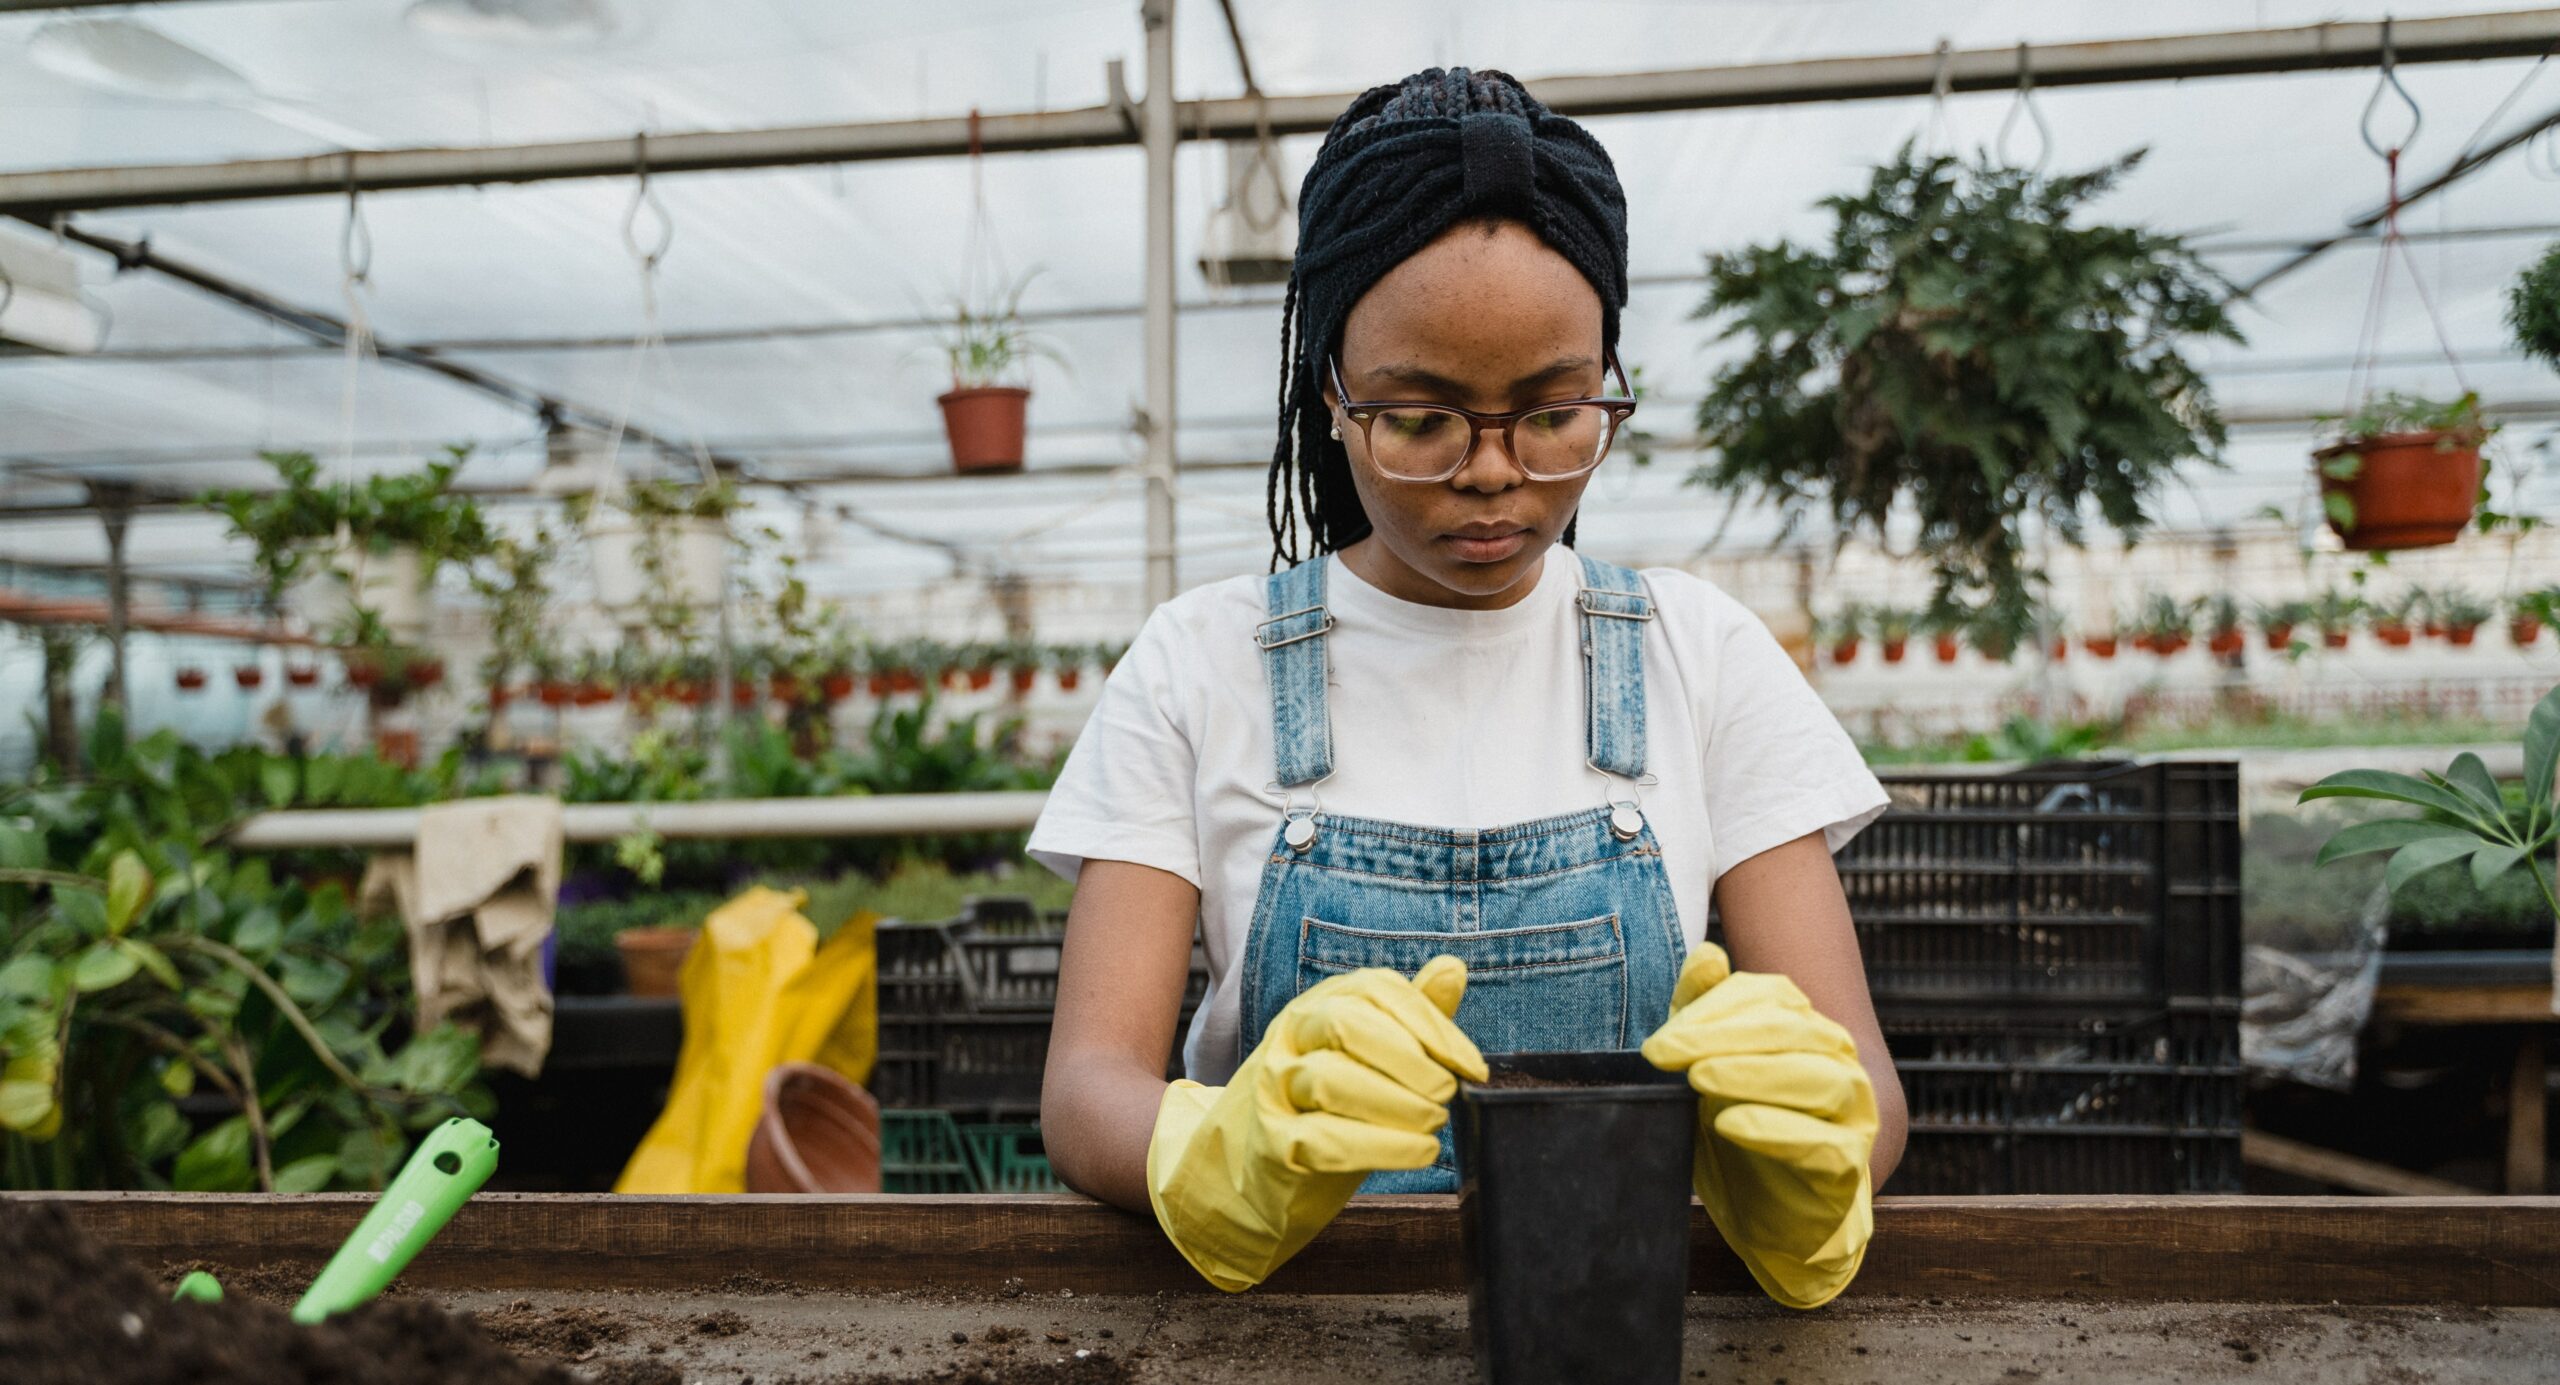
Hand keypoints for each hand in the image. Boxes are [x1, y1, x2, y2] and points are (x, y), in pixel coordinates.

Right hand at [1147, 956, 1485, 1291]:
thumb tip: (1453, 968)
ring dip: (1397, 1103)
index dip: (1431, 1025)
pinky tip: (1418, 1151)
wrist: (1243, 1172)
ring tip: (1434, 1124)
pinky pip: (1322, 1139)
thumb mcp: (1367, 1054)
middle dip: (1409, 1059)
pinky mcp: (1272, 1144)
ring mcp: (1276, 1089)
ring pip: (1332, 1080)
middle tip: (1446, 1093)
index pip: (1377, 990)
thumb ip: (1410, 1015)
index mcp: (1320, 1006)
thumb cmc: (1322, 1108)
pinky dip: (1380, 1147)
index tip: (1471, 1066)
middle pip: (1347, 1024)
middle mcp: (1291, 1037)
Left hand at [1641, 943, 1876, 1308]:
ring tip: (1700, 1078)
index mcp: (1806, 1027)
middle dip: (1721, 1037)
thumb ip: (1703, 1012)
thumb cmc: (1739, 1132)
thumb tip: (1708, 953)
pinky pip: (1824, 1144)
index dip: (1713, 1009)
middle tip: (1663, 1053)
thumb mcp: (1706, 1069)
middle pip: (1790, 1031)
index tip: (1658, 1040)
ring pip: (1819, 1079)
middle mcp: (1838, 1060)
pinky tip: (1731, 1124)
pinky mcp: (1850, 1166)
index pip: (1769, 996)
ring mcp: (1852, 1113)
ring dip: (1752, 1074)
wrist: (1773, 1218)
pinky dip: (1777, 1131)